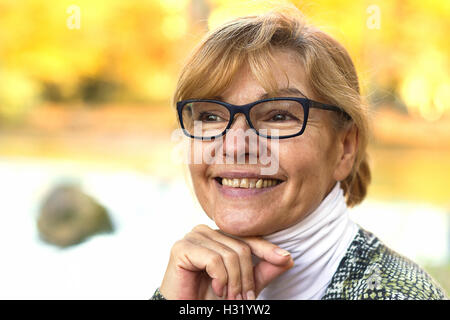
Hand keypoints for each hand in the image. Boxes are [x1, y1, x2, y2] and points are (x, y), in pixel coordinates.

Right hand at [159, 224, 293, 299]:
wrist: (186, 310)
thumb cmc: (209, 296)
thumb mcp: (243, 284)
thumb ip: (263, 271)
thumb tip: (288, 258)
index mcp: (219, 235)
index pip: (248, 238)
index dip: (267, 249)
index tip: (285, 259)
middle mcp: (206, 231)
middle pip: (241, 248)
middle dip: (245, 279)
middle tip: (242, 300)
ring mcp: (193, 237)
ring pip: (229, 255)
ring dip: (233, 283)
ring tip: (227, 297)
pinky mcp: (181, 247)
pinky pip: (214, 260)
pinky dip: (220, 279)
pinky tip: (215, 288)